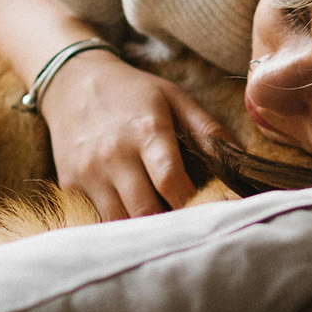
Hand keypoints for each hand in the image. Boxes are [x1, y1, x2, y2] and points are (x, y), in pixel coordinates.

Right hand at [38, 50, 229, 219]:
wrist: (72, 81)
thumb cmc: (132, 92)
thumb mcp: (174, 98)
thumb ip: (208, 130)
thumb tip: (241, 164)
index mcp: (146, 131)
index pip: (171, 183)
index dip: (194, 205)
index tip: (211, 212)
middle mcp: (114, 155)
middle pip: (146, 212)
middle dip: (171, 225)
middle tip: (189, 227)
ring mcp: (88, 172)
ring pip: (120, 222)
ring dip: (143, 230)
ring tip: (163, 225)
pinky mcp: (70, 184)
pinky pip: (95, 219)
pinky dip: (116, 224)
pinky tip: (131, 218)